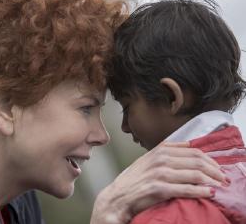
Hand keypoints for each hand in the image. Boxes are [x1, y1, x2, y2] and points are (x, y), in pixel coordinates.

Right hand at [90, 141, 226, 223]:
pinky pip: (186, 189)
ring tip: (220, 186)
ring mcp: (159, 173)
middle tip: (223, 178)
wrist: (118, 196)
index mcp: (160, 150)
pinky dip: (200, 191)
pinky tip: (208, 193)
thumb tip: (188, 145)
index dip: (209, 159)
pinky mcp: (159, 188)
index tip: (217, 167)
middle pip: (196, 160)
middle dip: (214, 169)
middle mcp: (160, 159)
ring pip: (194, 174)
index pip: (192, 150)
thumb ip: (166, 150)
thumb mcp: (148, 159)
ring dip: (211, 180)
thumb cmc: (134, 179)